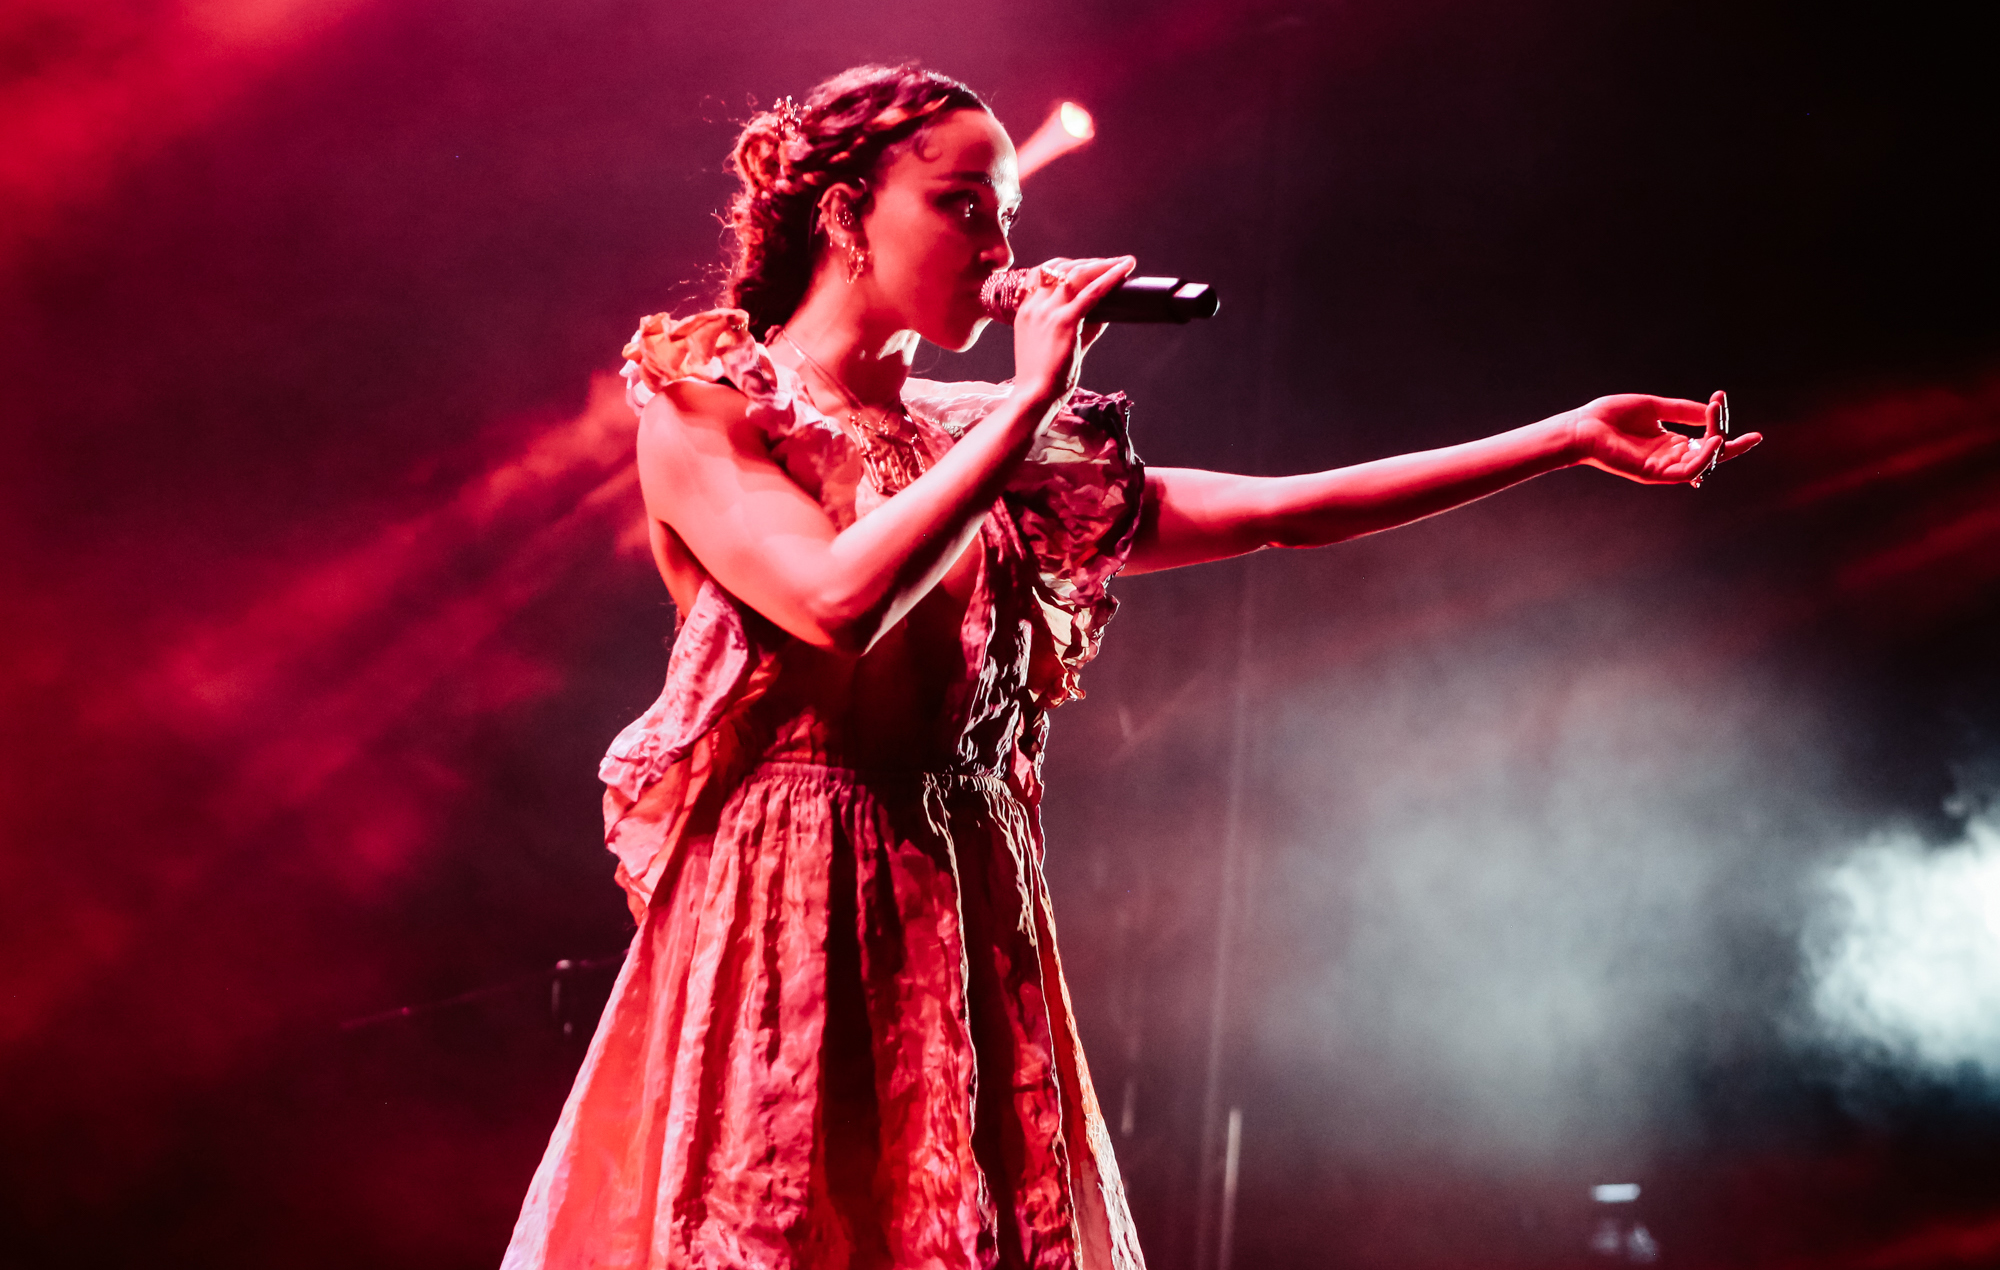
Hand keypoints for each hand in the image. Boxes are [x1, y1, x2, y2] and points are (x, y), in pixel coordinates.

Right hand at [1006, 255, 1134, 415]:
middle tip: (1110, 262)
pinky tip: (1124, 271)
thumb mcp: (1056, 344)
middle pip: (1060, 268)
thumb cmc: (1044, 378)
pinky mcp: (1064, 322)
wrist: (1034, 396)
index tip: (1084, 265)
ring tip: (1123, 263)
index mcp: (1026, 311)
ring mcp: (1048, 312)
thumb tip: (1104, 313)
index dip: (1064, 265)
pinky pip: (1091, 292)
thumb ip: (1079, 326)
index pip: (1040, 273)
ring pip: (1076, 274)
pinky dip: (1110, 278)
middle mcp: (1034, 306)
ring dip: (1102, 264)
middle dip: (1088, 262)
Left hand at [1570, 391, 1763, 484]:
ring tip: (1723, 435)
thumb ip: (1683, 410)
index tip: (1726, 404)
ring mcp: (1661, 467)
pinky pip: (1684, 473)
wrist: (1582, 426)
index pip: (1705, 440)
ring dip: (1717, 451)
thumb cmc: (1611, 416)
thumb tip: (1711, 409)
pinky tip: (1711, 444)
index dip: (1722, 428)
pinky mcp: (1652, 474)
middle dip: (1732, 447)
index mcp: (1670, 442)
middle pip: (1710, 456)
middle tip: (1754, 437)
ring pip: (1701, 465)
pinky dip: (1701, 460)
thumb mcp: (1655, 406)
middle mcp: (1669, 456)